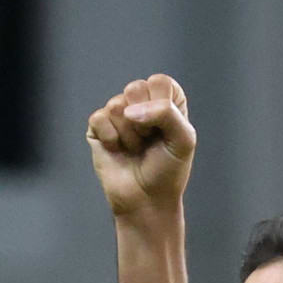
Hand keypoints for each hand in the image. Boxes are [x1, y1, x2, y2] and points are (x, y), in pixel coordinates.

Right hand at [85, 74, 195, 231]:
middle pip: (135, 87)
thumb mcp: (183, 139)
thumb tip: (129, 111)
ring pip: (116, 105)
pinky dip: (111, 139)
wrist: (147, 200)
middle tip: (149, 140)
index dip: (162, 106)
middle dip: (144, 121)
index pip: (159, 82)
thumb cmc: (168, 171)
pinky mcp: (98, 127)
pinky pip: (99, 118)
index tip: (166, 130)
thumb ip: (166, 113)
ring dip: (129, 135)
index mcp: (165, 100)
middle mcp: (141, 102)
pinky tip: (118, 150)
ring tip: (135, 149)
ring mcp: (118, 114)